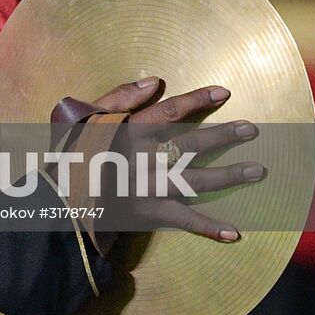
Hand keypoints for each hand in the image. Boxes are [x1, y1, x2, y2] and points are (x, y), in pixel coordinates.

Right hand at [88, 78, 264, 242]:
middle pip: (190, 144)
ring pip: (194, 180)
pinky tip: (234, 233)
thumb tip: (153, 82)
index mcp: (127, 132)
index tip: (224, 93)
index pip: (169, 112)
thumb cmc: (71, 154)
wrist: (57, 198)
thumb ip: (117, 97)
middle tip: (252, 129)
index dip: (197, 101)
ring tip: (257, 170)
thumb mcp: (83, 116)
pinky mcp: (147, 212)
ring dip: (228, 176)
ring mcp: (147, 187)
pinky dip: (208, 227)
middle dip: (223, 135)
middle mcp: (142, 158)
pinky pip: (182, 220)